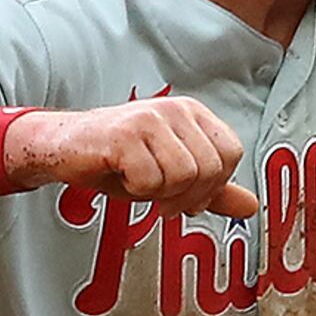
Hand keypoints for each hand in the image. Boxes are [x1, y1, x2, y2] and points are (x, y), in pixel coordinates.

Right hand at [7, 96, 259, 216]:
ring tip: (138, 180)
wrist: (63, 149)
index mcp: (193, 114)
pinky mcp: (124, 134)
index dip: (213, 184)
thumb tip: (252, 206)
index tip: (187, 193)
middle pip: (211, 168)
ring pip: (184, 175)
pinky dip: (136, 190)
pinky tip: (121, 176)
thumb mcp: (173, 177)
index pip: (232, 154)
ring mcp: (149, 118)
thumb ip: (212, 190)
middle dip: (186, 195)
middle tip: (159, 195)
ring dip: (159, 192)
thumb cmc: (118, 161)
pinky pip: (151, 181)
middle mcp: (175, 109)